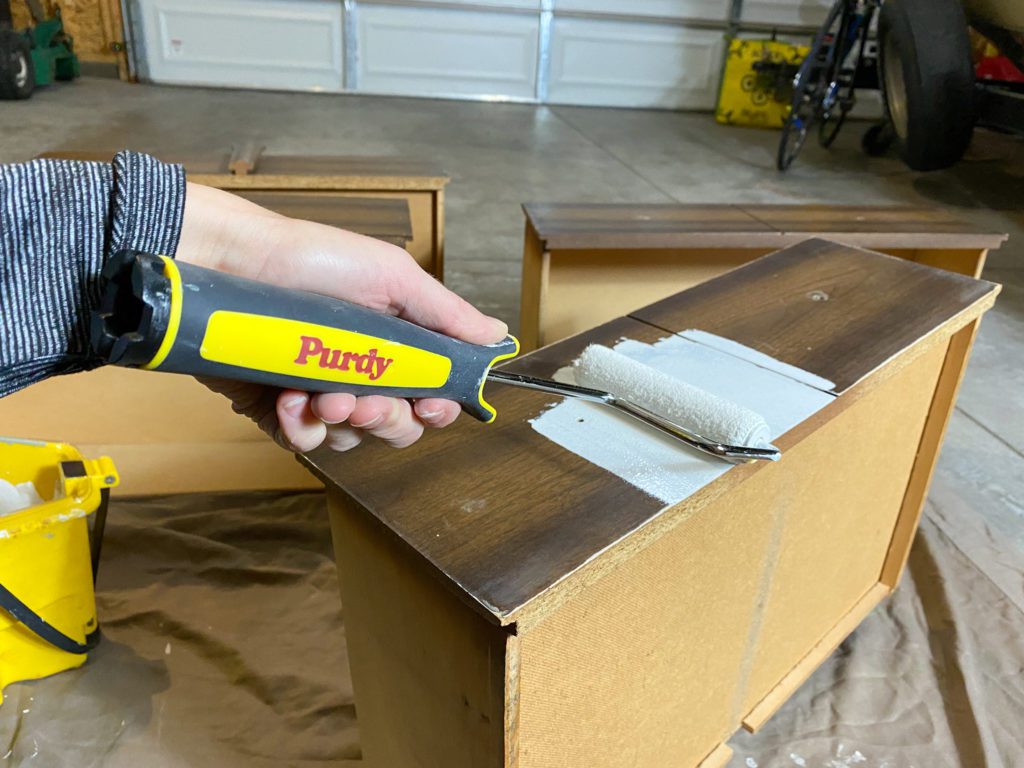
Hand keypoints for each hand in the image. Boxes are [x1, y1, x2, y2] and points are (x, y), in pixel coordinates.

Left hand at [174, 183, 507, 452]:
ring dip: (341, 421)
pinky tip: (288, 399)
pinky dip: (298, 427)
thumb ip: (445, 314)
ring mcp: (318, 392)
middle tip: (367, 401)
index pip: (430, 395)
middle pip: (396, 426)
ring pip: (351, 439)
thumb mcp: (391, 277)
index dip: (436, 408)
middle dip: (387, 420)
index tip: (431, 403)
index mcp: (395, 345)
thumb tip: (496, 336)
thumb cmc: (313, 259)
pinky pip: (301, 441)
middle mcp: (361, 373)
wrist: (233, 263)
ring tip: (320, 392)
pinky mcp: (276, 407)